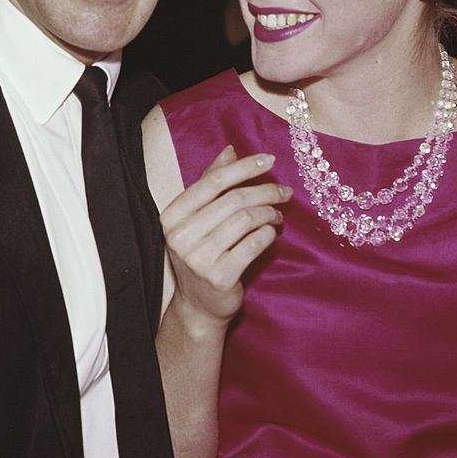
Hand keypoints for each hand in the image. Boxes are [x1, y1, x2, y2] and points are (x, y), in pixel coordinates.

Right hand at [160, 145, 290, 331]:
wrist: (198, 306)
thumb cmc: (201, 254)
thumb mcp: (198, 217)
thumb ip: (211, 183)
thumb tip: (230, 150)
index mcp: (172, 215)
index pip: (212, 181)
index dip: (244, 168)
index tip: (269, 160)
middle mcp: (181, 235)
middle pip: (233, 200)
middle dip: (265, 191)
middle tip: (284, 192)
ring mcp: (198, 258)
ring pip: (246, 220)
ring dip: (269, 213)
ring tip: (278, 215)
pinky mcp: (219, 277)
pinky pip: (253, 244)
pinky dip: (268, 234)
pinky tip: (272, 233)